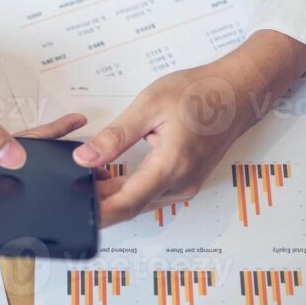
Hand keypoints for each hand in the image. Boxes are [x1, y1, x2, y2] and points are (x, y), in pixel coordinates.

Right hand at [0, 54, 88, 208]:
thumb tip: (15, 158)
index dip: (18, 206)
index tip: (50, 193)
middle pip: (6, 186)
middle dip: (41, 177)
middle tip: (77, 163)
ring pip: (12, 165)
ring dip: (41, 153)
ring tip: (74, 138)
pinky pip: (7, 148)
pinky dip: (31, 139)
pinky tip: (57, 128)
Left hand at [73, 30, 305, 226]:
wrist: (236, 92)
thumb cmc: (199, 93)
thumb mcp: (149, 106)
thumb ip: (115, 136)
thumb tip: (84, 158)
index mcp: (171, 166)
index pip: (126, 204)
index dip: (97, 212)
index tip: (75, 211)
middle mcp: (181, 184)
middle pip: (130, 206)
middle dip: (99, 202)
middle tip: (69, 187)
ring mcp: (185, 186)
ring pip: (140, 203)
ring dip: (113, 196)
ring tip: (86, 178)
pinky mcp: (185, 183)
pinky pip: (151, 195)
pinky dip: (129, 190)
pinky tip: (110, 176)